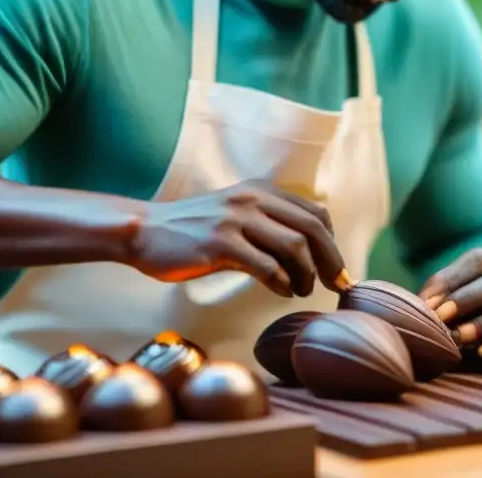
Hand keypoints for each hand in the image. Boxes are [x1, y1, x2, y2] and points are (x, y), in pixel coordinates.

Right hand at [130, 181, 345, 297]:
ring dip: (306, 274)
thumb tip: (306, 249)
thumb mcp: (234, 213)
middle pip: (312, 228)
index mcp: (260, 191)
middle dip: (330, 260)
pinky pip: (267, 266)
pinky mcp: (221, 244)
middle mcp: (252, 200)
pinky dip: (282, 282)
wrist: (145, 231)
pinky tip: (281, 291)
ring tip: (301, 290)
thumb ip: (266, 222)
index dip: (332, 243)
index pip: (315, 213)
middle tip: (336, 286)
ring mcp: (236, 220)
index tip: (336, 269)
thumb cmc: (191, 230)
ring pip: (294, 246)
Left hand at [419, 248, 481, 365]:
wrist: (464, 332)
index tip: (430, 302)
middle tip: (443, 317)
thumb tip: (428, 307)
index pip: (481, 260)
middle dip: (470, 299)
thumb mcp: (437, 294)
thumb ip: (433, 296)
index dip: (455, 279)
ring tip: (461, 336)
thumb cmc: (446, 304)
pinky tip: (480, 352)